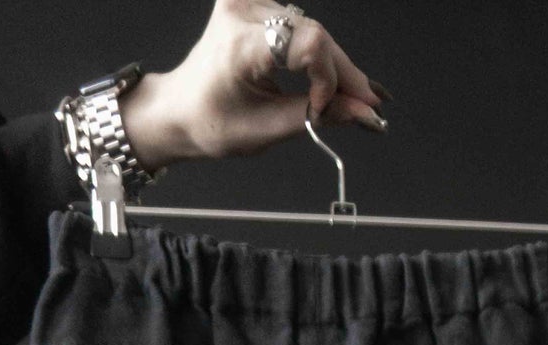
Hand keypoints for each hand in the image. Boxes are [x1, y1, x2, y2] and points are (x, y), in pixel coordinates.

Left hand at [116, 1, 390, 170]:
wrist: (180, 107)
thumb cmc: (212, 122)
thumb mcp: (267, 130)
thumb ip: (318, 117)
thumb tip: (366, 114)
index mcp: (240, 44)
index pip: (309, 44)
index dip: (328, 79)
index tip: (324, 111)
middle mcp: (243, 10)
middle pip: (315, 34)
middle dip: (343, 74)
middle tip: (367, 106)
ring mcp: (247, 1)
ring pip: (312, 30)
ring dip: (332, 65)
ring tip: (343, 97)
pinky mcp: (253, 2)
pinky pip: (299, 25)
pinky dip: (316, 53)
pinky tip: (329, 75)